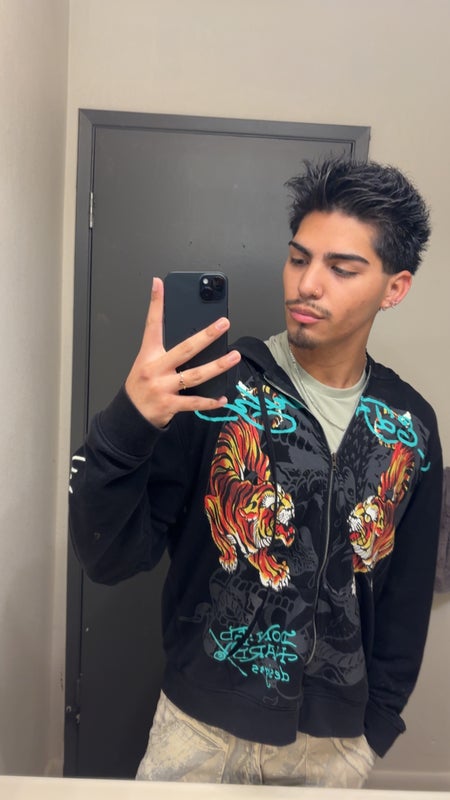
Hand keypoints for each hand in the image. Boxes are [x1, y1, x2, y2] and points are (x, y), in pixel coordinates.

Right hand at [125, 277, 240, 427]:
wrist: (130, 415)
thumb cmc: (140, 386)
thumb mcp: (145, 363)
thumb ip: (165, 351)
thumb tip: (192, 338)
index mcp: (149, 355)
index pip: (152, 325)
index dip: (155, 304)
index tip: (159, 284)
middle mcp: (156, 369)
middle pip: (185, 349)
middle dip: (206, 335)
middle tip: (223, 323)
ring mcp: (163, 387)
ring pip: (195, 375)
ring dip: (217, 366)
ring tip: (233, 357)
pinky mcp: (170, 404)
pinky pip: (194, 402)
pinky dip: (210, 401)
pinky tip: (223, 398)